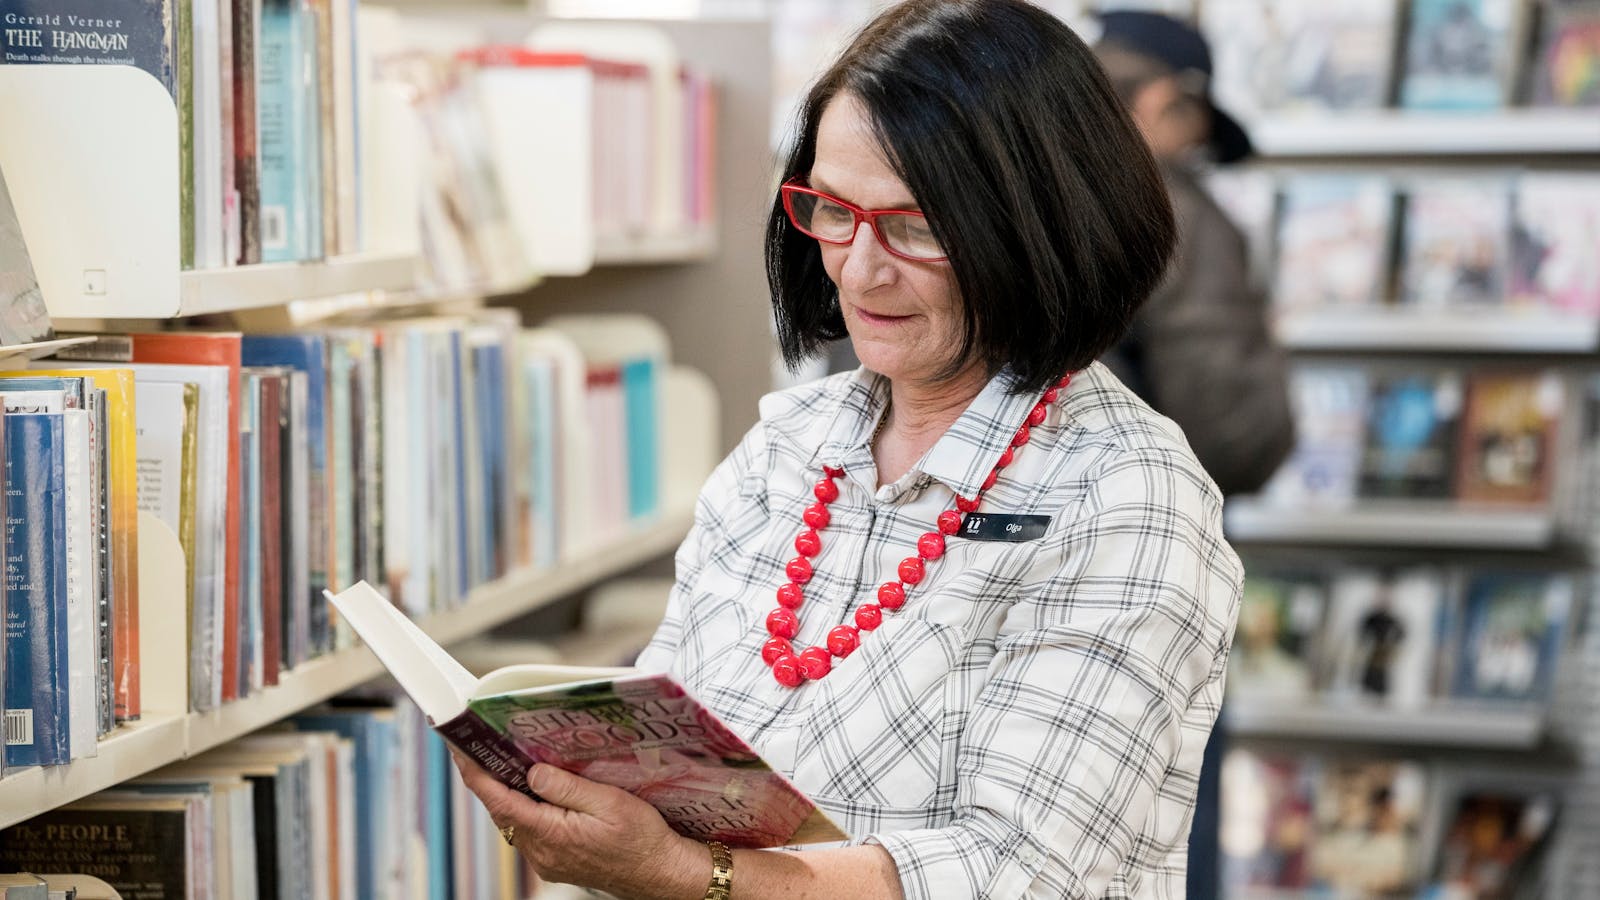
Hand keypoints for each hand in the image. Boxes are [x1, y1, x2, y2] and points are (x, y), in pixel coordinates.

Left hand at [451, 751, 707, 898]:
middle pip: (501, 810)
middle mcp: (541, 852)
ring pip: (514, 820)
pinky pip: (529, 830)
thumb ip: (567, 787)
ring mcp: (546, 860)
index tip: (460, 749)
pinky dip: (523, 807)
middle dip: (487, 777)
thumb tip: (532, 773)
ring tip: (502, 760)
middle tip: (479, 745)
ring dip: (505, 792)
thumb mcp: (608, 803)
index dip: (476, 773)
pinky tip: (531, 790)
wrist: (659, 872)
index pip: (499, 800)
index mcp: (550, 834)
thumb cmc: (641, 839)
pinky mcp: (556, 861)